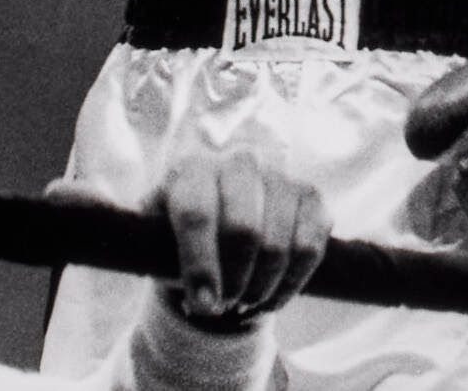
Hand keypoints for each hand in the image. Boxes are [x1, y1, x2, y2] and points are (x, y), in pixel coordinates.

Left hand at [154, 148, 330, 329]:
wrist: (221, 208)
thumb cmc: (180, 229)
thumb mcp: (157, 234)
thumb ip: (161, 253)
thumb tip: (191, 293)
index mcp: (192, 167)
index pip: (197, 214)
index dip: (200, 264)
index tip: (204, 305)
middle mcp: (239, 161)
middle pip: (243, 230)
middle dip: (234, 281)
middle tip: (224, 305)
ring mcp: (279, 174)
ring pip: (277, 245)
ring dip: (260, 289)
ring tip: (243, 304)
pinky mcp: (310, 195)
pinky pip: (309, 249)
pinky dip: (289, 285)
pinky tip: (270, 297)